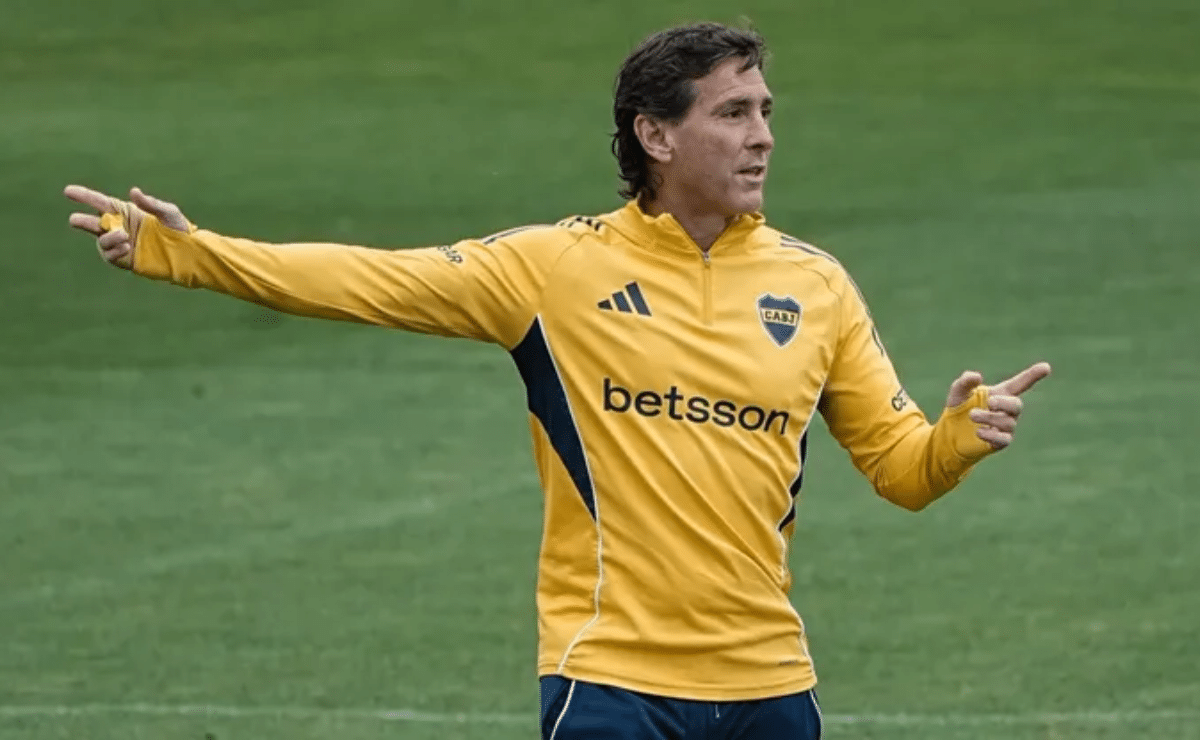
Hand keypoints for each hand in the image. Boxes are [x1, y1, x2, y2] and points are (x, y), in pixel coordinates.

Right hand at [64, 185, 188, 269]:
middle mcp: (119, 227)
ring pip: (101, 240)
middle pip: (92, 222)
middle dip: (82, 221)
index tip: (68, 191)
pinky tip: (126, 247)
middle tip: (75, 220)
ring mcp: (121, 244)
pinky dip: (113, 250)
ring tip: (124, 236)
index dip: (84, 196)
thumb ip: (151, 203)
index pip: (99, 202)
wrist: (188, 253)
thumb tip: (133, 192)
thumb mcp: (168, 212)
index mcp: (126, 212)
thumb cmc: (179, 229)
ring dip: (108, 238)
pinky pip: (110, 255)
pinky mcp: (125, 259)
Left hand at [945, 362, 1051, 449]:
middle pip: (1017, 405)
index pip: (1021, 383)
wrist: (951, 433)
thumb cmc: (959, 408)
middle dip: (1004, 403)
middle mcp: (1007, 410)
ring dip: (989, 418)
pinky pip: (1005, 439)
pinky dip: (991, 435)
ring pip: (1008, 422)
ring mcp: (1005, 426)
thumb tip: (976, 376)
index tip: (1046, 367)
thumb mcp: (958, 392)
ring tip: (972, 415)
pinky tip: (979, 432)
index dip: (1033, 375)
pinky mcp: (1000, 442)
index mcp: (1000, 394)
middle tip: (989, 402)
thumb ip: (965, 382)